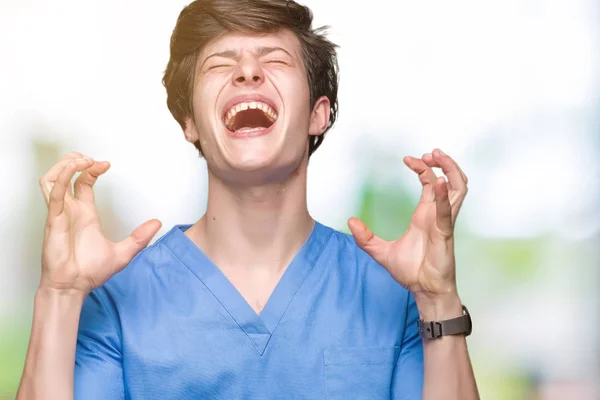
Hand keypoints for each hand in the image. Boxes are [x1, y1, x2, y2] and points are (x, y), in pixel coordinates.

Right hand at [39, 152, 161, 294]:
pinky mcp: (53, 220)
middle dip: (76, 161)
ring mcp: (60, 214)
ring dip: (64, 166)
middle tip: (90, 158)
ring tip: (81, 160)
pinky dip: (60, 180)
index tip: (106, 164)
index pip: (84, 183)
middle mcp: (71, 210)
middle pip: (66, 176)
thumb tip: (158, 223)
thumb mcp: (125, 252)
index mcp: (86, 214)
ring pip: (52, 180)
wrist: (74, 287)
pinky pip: (52, 195)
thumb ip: (140, 237)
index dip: (92, 170)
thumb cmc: (90, 271)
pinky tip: (72, 172)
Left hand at [348, 149, 467, 309]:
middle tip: (430, 153)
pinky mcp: (445, 234)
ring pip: (458, 190)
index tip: (408, 159)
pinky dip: (443, 196)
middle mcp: (437, 215)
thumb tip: (350, 221)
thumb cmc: (411, 272)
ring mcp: (444, 223)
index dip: (422, 168)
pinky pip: (446, 211)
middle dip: (443, 163)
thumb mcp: (381, 252)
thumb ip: (366, 238)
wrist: (424, 291)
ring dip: (451, 171)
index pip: (430, 183)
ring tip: (438, 157)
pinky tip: (437, 182)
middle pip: (450, 180)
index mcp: (425, 214)